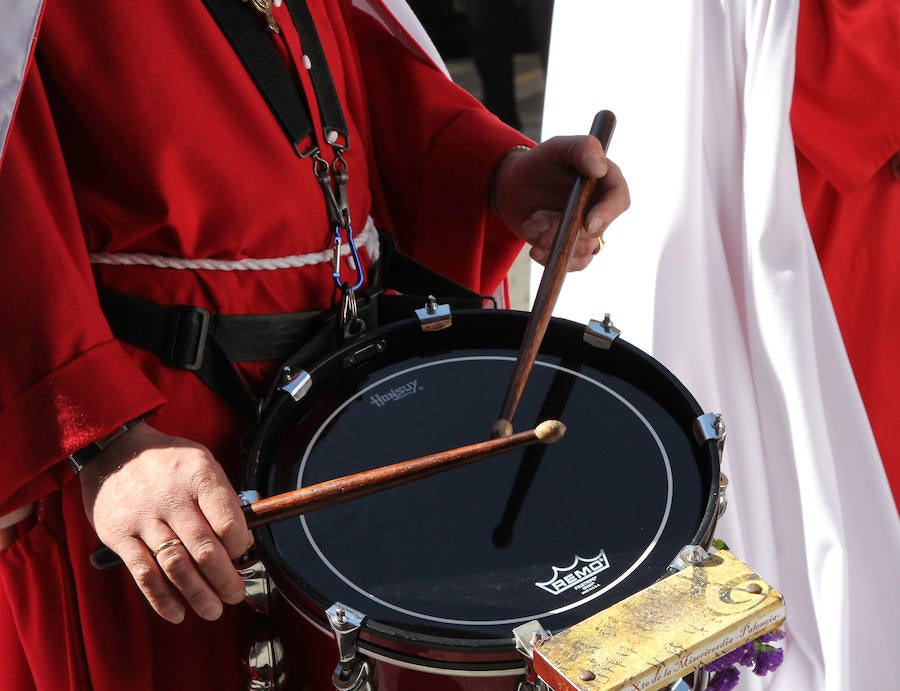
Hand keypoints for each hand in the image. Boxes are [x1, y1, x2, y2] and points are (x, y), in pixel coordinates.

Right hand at [79, 422, 252, 623]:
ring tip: (213, 610)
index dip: (239, 545)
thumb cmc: (167, 462)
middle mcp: (171, 498)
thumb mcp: (202, 462)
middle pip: (204, 548)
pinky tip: (177, 612)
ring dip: (198, 593)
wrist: (113, 450)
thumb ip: (221, 498)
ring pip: (176, 565)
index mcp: (198, 476)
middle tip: (235, 594)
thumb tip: (243, 539)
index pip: (227, 520)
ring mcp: (144, 518)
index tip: (242, 554)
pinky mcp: (119, 535)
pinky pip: (143, 573)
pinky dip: (161, 598)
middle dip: (224, 578)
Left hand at [491, 135, 629, 269]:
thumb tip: (599, 168)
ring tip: (530, 225)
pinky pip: (574, 264)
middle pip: (597, 229)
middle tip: (537, 220)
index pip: (619, 200)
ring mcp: (588, 229)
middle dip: (565, 229)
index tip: (587, 223)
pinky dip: (554, 259)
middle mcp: (602, 207)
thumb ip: (581, 148)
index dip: (607, 214)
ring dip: (553, 241)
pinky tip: (535, 250)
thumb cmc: (539, 163)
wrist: (514, 187)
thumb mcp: (557, 148)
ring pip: (584, 249)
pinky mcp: (574, 246)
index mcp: (606, 181)